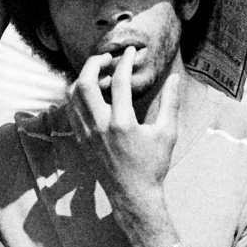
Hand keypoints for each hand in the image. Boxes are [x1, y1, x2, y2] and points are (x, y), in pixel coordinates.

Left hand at [67, 48, 179, 204]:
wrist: (133, 195)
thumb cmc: (153, 165)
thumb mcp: (167, 133)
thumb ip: (171, 102)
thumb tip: (175, 77)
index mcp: (122, 123)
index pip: (118, 81)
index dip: (124, 61)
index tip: (129, 51)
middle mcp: (100, 126)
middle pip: (85, 83)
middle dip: (94, 63)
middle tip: (107, 58)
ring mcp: (86, 133)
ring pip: (73, 95)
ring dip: (84, 78)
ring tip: (100, 74)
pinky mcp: (80, 139)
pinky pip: (71, 110)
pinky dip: (78, 96)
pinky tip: (92, 93)